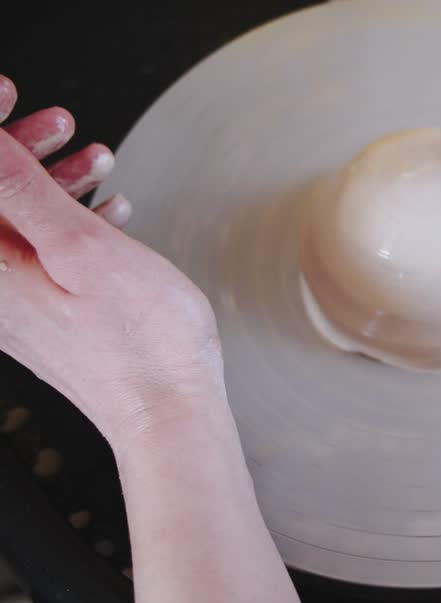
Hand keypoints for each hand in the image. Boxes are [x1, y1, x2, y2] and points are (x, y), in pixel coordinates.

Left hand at [0, 74, 223, 446]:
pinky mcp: (39, 315)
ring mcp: (10, 304)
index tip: (10, 95)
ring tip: (97, 160)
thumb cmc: (140, 344)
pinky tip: (106, 211)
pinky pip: (35, 252)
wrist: (168, 412)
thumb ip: (22, 189)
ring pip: (15, 222)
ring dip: (51, 182)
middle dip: (20, 150)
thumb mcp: (82, 248)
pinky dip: (65, 220)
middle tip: (62, 125)